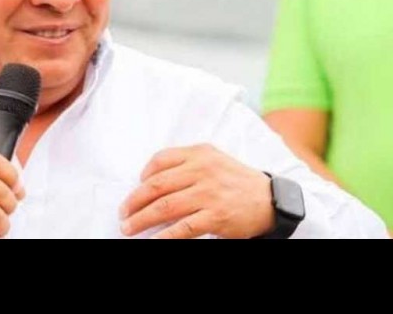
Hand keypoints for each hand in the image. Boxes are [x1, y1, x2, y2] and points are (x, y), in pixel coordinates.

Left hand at [119, 144, 273, 238]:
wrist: (271, 199)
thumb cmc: (236, 180)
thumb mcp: (213, 159)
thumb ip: (185, 163)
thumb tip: (148, 179)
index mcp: (199, 154)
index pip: (160, 160)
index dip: (143, 175)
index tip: (135, 190)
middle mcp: (202, 171)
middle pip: (156, 185)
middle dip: (134, 201)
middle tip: (123, 213)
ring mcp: (209, 194)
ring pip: (165, 207)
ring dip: (141, 219)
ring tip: (128, 228)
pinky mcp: (216, 217)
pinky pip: (183, 228)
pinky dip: (164, 236)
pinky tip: (152, 240)